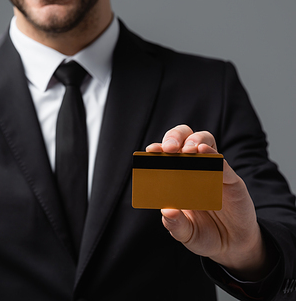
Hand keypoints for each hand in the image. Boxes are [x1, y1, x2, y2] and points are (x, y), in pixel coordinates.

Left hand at [146, 125, 271, 280]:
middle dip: (174, 137)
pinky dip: (212, 154)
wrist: (232, 246)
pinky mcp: (231, 180)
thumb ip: (175, 224)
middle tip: (168, 148)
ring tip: (187, 150)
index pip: (166, 155)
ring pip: (204, 141)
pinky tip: (204, 152)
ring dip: (193, 141)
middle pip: (184, 139)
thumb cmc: (204, 234)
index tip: (151, 150)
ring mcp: (212, 172)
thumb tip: (167, 211)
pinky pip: (222, 162)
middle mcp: (193, 170)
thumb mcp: (186, 234)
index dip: (158, 150)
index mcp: (176, 178)